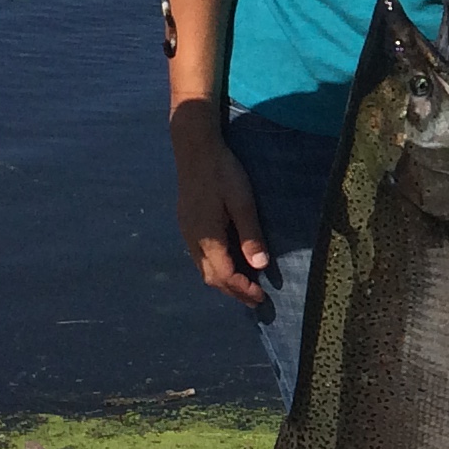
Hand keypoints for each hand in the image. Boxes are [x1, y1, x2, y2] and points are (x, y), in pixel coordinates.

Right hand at [170, 105, 270, 306]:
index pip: (224, 275)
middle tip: (256, 299)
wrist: (195, 148)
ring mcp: (187, 231)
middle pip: (210, 277)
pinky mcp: (187, 224)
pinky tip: (229, 264)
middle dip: (233, 291)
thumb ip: (251, 236)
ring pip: (203, 268)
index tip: (261, 298)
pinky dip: (215, 267)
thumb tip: (260, 267)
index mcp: (206, 236)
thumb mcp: (243, 202)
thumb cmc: (222, 172)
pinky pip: (199, 256)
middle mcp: (192, 239)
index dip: (242, 289)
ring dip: (223, 281)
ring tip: (245, 287)